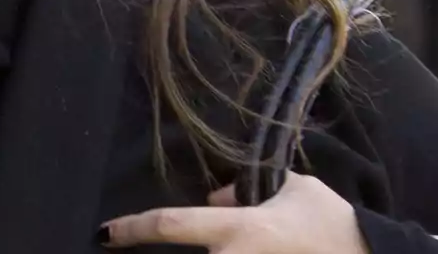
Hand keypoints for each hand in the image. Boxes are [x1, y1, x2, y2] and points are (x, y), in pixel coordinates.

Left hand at [99, 172, 369, 252]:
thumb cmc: (333, 222)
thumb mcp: (292, 189)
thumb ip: (247, 191)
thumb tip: (217, 197)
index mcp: (239, 230)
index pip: (172, 225)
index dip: (133, 229)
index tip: (104, 234)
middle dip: (162, 252)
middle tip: (145, 240)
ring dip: (203, 253)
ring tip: (205, 243)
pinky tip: (246, 247)